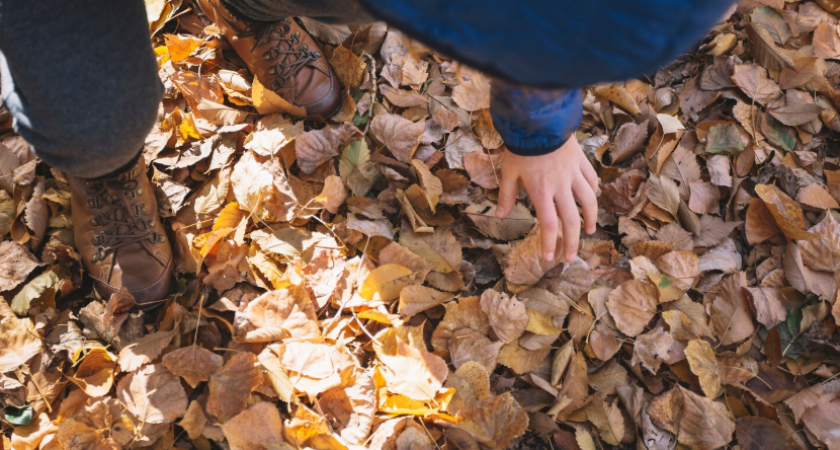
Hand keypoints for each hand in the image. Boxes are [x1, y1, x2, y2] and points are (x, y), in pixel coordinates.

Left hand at [496, 137, 598, 261]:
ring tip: (589, 232)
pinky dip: (593, 193)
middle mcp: (561, 186)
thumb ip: (506, 195)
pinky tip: (592, 200)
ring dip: (589, 219)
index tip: (549, 257)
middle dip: (571, 242)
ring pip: (588, 202)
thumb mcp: (508, 171)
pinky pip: (591, 181)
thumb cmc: (521, 147)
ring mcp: (573, 174)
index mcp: (541, 191)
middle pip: (571, 220)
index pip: (549, 224)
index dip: (550, 243)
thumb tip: (500, 215)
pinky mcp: (581, 162)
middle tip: (569, 257)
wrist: (540, 120)